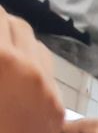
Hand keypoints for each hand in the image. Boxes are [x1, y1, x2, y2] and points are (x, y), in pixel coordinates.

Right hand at [0, 5, 63, 132]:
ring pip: (38, 49)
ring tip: (4, 55)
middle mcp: (27, 67)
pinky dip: (33, 71)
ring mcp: (47, 87)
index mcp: (0, 58)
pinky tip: (17, 82)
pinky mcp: (57, 107)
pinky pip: (47, 77)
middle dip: (3, 26)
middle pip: (19, 27)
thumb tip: (0, 53)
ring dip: (20, 45)